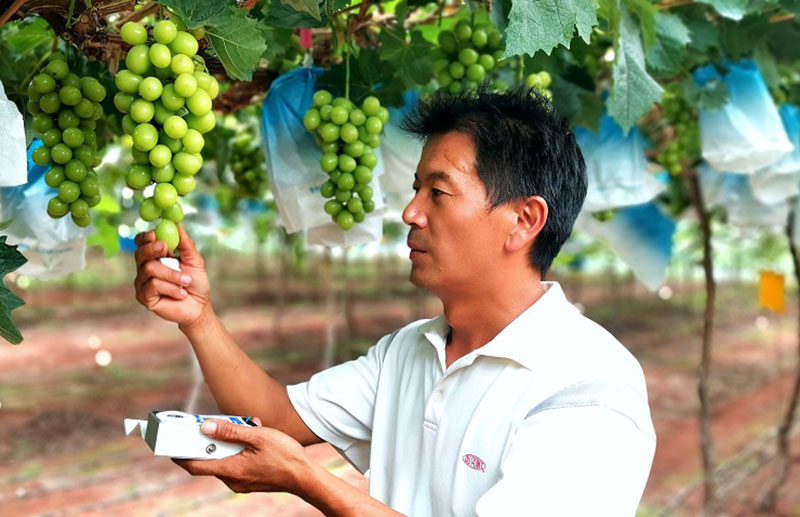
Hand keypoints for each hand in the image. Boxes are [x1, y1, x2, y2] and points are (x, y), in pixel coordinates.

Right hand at [133, 225, 211, 327]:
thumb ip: (185, 244)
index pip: (142, 242)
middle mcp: (145, 268)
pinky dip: (171, 288)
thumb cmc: (196, 283)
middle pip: (140, 253)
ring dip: (172, 275)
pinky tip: (180, 294)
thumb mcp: (194, 260)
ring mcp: (142, 283)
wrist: (200, 306)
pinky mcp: (144, 297)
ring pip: (149, 269)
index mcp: (155, 256)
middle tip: (165, 248)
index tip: (155, 234)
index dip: (145, 237)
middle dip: (152, 249)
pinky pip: (153, 285)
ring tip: (186, 282)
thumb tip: (177, 225)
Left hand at [173, 418, 310, 494]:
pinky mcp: (249, 480)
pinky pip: (235, 464)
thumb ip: (231, 432)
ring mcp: (241, 482)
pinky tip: (253, 438)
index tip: (171, 445)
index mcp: (231, 469)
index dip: (180, 455)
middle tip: (214, 424)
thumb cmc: (285, 456)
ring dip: (228, 443)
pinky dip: (238, 450)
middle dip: (211, 441)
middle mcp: (232, 479)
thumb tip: (205, 428)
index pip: (195, 465)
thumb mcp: (258, 437)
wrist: (305, 477)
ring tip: (246, 428)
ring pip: (224, 460)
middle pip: (210, 460)